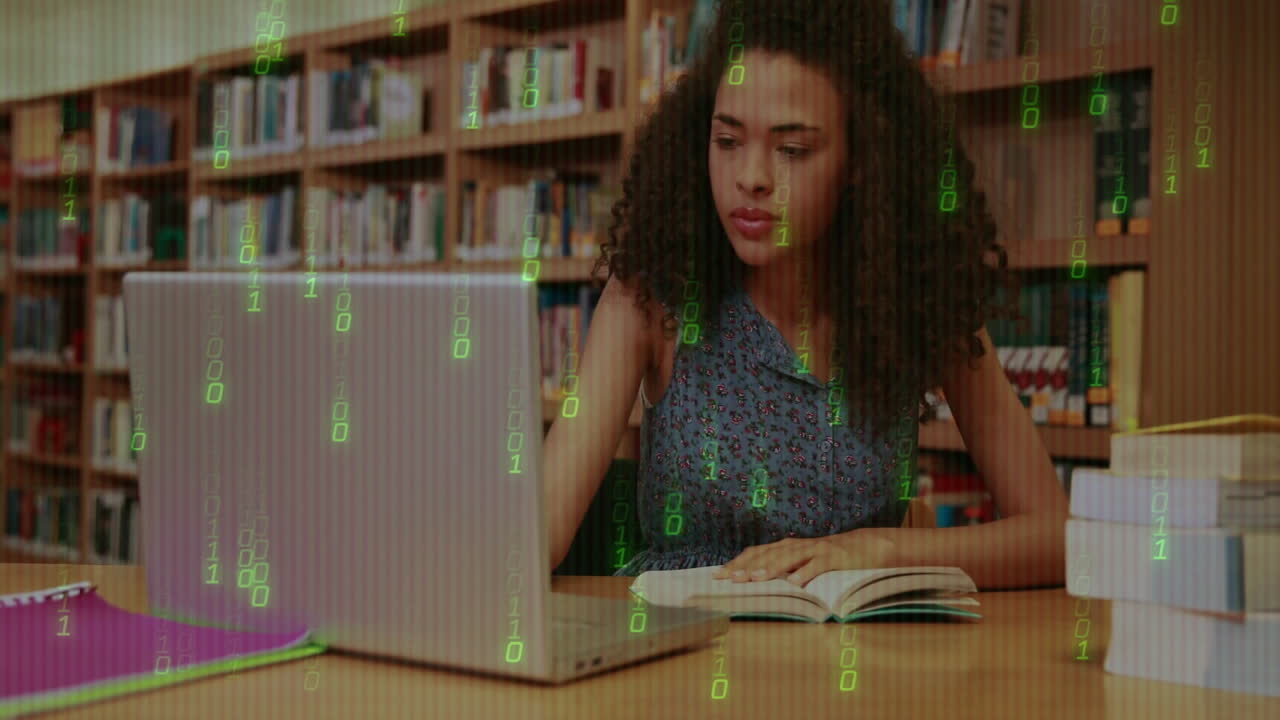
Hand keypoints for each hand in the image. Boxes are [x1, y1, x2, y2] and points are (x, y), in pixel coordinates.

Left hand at [711, 529, 897, 586]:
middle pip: (767, 554)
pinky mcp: (833, 557)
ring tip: (756, 579)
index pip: (756, 553)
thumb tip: (754, 584)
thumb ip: (782, 569)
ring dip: (771, 568)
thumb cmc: (827, 559)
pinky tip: (795, 583)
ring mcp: (815, 549)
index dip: (737, 563)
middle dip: (747, 567)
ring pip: (789, 557)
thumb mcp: (801, 562)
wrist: (864, 546)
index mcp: (786, 547)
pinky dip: (805, 573)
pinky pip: (817, 565)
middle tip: (731, 579)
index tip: (718, 576)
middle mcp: (797, 545)